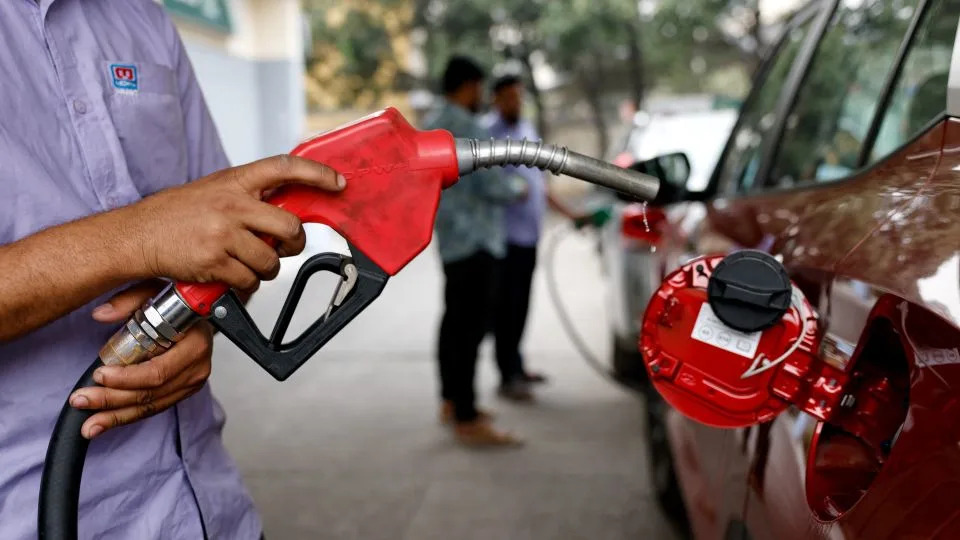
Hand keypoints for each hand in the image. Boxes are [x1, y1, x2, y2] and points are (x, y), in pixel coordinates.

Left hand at [70, 282, 214, 438]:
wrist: (197, 314)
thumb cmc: (177, 303)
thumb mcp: (153, 291)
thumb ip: (128, 300)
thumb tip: (101, 314)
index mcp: (195, 343)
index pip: (158, 370)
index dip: (127, 378)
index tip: (100, 374)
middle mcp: (197, 367)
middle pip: (151, 393)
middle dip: (112, 399)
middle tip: (82, 399)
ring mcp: (192, 383)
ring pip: (150, 406)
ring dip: (116, 415)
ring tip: (88, 421)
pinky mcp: (182, 392)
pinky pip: (153, 409)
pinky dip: (126, 417)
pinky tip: (102, 423)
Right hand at [123, 155, 344, 290]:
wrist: (136, 235)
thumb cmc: (175, 214)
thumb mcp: (214, 191)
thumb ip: (247, 196)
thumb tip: (283, 210)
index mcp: (234, 181)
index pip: (284, 168)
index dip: (316, 173)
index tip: (337, 182)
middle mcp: (232, 205)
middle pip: (289, 227)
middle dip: (294, 244)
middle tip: (284, 247)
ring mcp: (223, 233)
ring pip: (271, 261)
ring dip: (265, 270)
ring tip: (247, 263)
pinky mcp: (214, 261)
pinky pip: (249, 280)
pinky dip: (245, 284)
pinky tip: (231, 276)